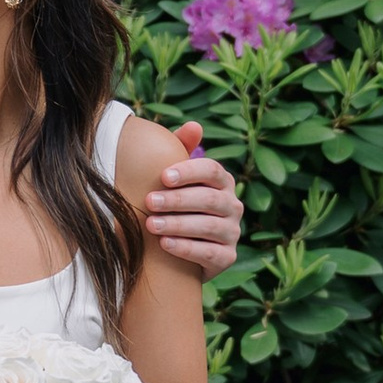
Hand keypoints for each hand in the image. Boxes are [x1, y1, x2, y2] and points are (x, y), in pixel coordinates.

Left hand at [145, 119, 241, 277]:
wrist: (181, 250)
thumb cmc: (176, 204)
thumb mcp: (177, 177)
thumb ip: (181, 149)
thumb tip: (194, 125)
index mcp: (223, 181)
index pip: (211, 171)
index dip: (189, 172)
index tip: (162, 177)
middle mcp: (233, 205)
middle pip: (209, 199)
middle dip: (177, 200)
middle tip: (149, 201)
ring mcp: (233, 232)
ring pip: (209, 226)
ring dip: (178, 224)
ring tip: (150, 224)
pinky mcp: (228, 257)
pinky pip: (209, 253)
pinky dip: (186, 248)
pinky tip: (163, 244)